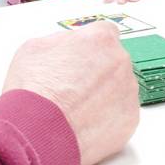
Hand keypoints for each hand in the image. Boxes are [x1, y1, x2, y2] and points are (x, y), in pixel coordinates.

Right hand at [2, 23, 139, 164]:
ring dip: (104, 96)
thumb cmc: (34, 91)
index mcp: (99, 39)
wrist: (39, 131)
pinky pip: (121, 114)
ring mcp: (128, 91)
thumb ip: (61, 41)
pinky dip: (107, 119)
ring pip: (120, 89)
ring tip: (76, 109)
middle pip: (114, 62)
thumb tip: (67, 46)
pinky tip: (85, 123)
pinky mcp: (130, 119)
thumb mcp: (35, 48)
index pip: (106, 33)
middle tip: (74, 87)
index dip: (92, 47)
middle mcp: (120, 61)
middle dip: (98, 72)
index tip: (85, 56)